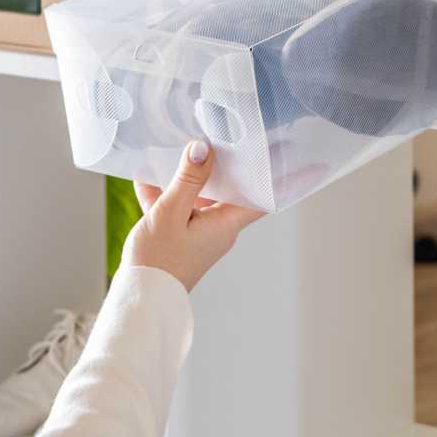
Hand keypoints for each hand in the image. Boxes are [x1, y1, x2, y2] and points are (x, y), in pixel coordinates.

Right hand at [122, 141, 263, 290]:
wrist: (139, 300)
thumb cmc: (157, 262)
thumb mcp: (170, 212)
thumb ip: (188, 179)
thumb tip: (204, 148)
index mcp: (226, 224)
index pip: (263, 196)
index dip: (278, 176)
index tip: (297, 158)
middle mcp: (220, 229)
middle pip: (231, 190)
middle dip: (226, 164)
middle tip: (229, 136)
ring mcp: (201, 234)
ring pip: (201, 198)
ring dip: (189, 177)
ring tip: (179, 147)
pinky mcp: (182, 238)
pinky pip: (179, 210)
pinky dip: (167, 194)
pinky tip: (146, 177)